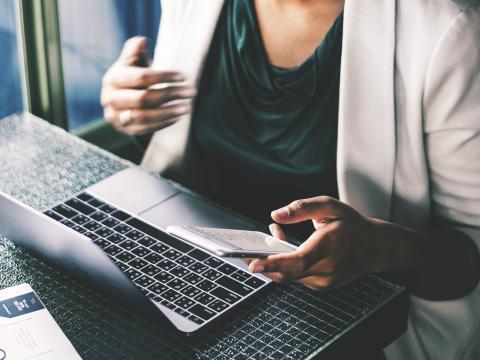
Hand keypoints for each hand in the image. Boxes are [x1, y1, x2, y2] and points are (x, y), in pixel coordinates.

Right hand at [101, 36, 195, 134]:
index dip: (164, 76)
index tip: (183, 76)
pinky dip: (163, 124)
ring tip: (187, 107)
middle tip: (191, 92)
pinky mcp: (124, 130)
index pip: (141, 77)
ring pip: (144, 117)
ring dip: (168, 112)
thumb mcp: (130, 61)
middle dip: (170, 94)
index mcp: (112, 79)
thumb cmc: (129, 76)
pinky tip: (178, 117)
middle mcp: (111, 99)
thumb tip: (143, 41)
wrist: (118, 99)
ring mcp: (116, 117)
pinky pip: (146, 129)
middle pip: (143, 98)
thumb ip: (134, 49)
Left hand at [248, 196, 385, 289]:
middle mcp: (327, 268)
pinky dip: (285, 266)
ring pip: (289, 276)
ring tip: (270, 239)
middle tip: (244, 255)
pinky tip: (283, 249)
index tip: (254, 264)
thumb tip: (276, 215)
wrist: (376, 248)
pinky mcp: (321, 285)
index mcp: (330, 246)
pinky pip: (296, 277)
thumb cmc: (352, 225)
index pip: (298, 260)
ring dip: (274, 261)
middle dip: (263, 264)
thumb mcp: (330, 206)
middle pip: (287, 273)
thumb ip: (303, 208)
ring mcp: (324, 280)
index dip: (274, 263)